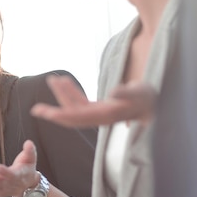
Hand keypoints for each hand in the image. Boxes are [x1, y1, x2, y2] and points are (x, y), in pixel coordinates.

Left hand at [31, 74, 156, 127]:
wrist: (160, 105)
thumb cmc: (152, 98)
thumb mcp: (142, 92)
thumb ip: (129, 92)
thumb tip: (113, 92)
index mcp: (107, 115)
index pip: (79, 117)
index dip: (61, 115)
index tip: (44, 114)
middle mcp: (101, 117)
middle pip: (73, 116)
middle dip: (54, 112)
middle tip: (36, 109)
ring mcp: (101, 113)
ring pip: (76, 107)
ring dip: (63, 94)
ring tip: (52, 79)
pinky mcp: (103, 108)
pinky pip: (83, 102)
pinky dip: (72, 92)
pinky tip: (63, 82)